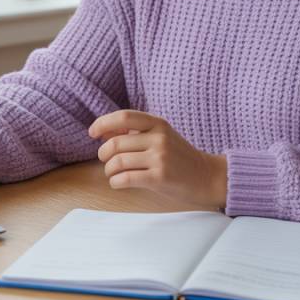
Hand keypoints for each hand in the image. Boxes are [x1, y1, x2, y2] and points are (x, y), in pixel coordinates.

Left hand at [89, 110, 227, 209]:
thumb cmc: (178, 157)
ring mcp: (160, 157)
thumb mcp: (161, 136)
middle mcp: (159, 137)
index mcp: (158, 123)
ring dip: (109, 170)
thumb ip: (135, 132)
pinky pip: (126, 178)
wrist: (207, 177)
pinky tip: (118, 183)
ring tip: (113, 173)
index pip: (123, 117)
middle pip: (115, 143)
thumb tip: (103, 131)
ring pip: (118, 161)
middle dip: (103, 154)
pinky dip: (115, 182)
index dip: (102, 123)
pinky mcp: (160, 177)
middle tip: (106, 161)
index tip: (92, 133)